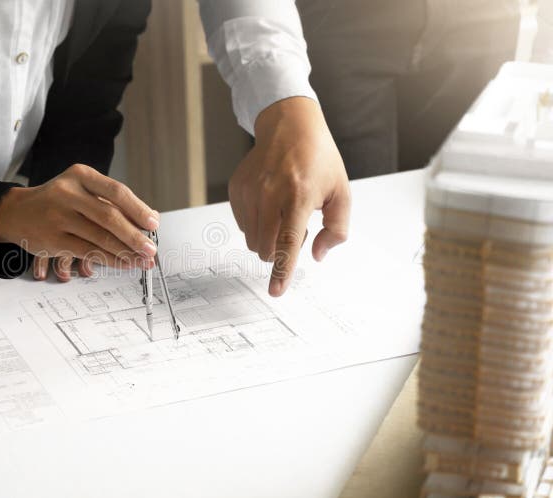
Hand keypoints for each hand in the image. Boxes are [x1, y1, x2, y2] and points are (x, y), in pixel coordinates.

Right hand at [0, 163, 159, 280]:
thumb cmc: (58, 201)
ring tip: (142, 260)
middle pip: (109, 216)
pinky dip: (109, 259)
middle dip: (134, 236)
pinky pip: (88, 251)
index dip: (138, 209)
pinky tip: (123, 263)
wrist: (16, 212)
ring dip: (125, 252)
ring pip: (100, 237)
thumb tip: (149, 218)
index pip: (116, 191)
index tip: (154, 224)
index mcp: (81, 175)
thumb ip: (111, 200)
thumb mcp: (81, 189)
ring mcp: (58, 216)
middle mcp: (68, 192)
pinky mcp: (53, 239)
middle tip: (151, 249)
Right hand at [228, 97, 350, 296]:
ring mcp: (249, 191)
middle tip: (296, 224)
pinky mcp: (236, 189)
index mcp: (299, 196)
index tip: (275, 291)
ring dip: (268, 237)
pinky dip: (256, 223)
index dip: (282, 270)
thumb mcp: (340, 193)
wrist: (290, 126)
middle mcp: (270, 194)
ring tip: (283, 210)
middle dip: (279, 250)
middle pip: (266, 248)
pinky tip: (269, 201)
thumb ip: (336, 229)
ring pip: (252, 240)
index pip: (288, 242)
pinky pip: (242, 224)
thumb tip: (316, 255)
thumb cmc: (318, 159)